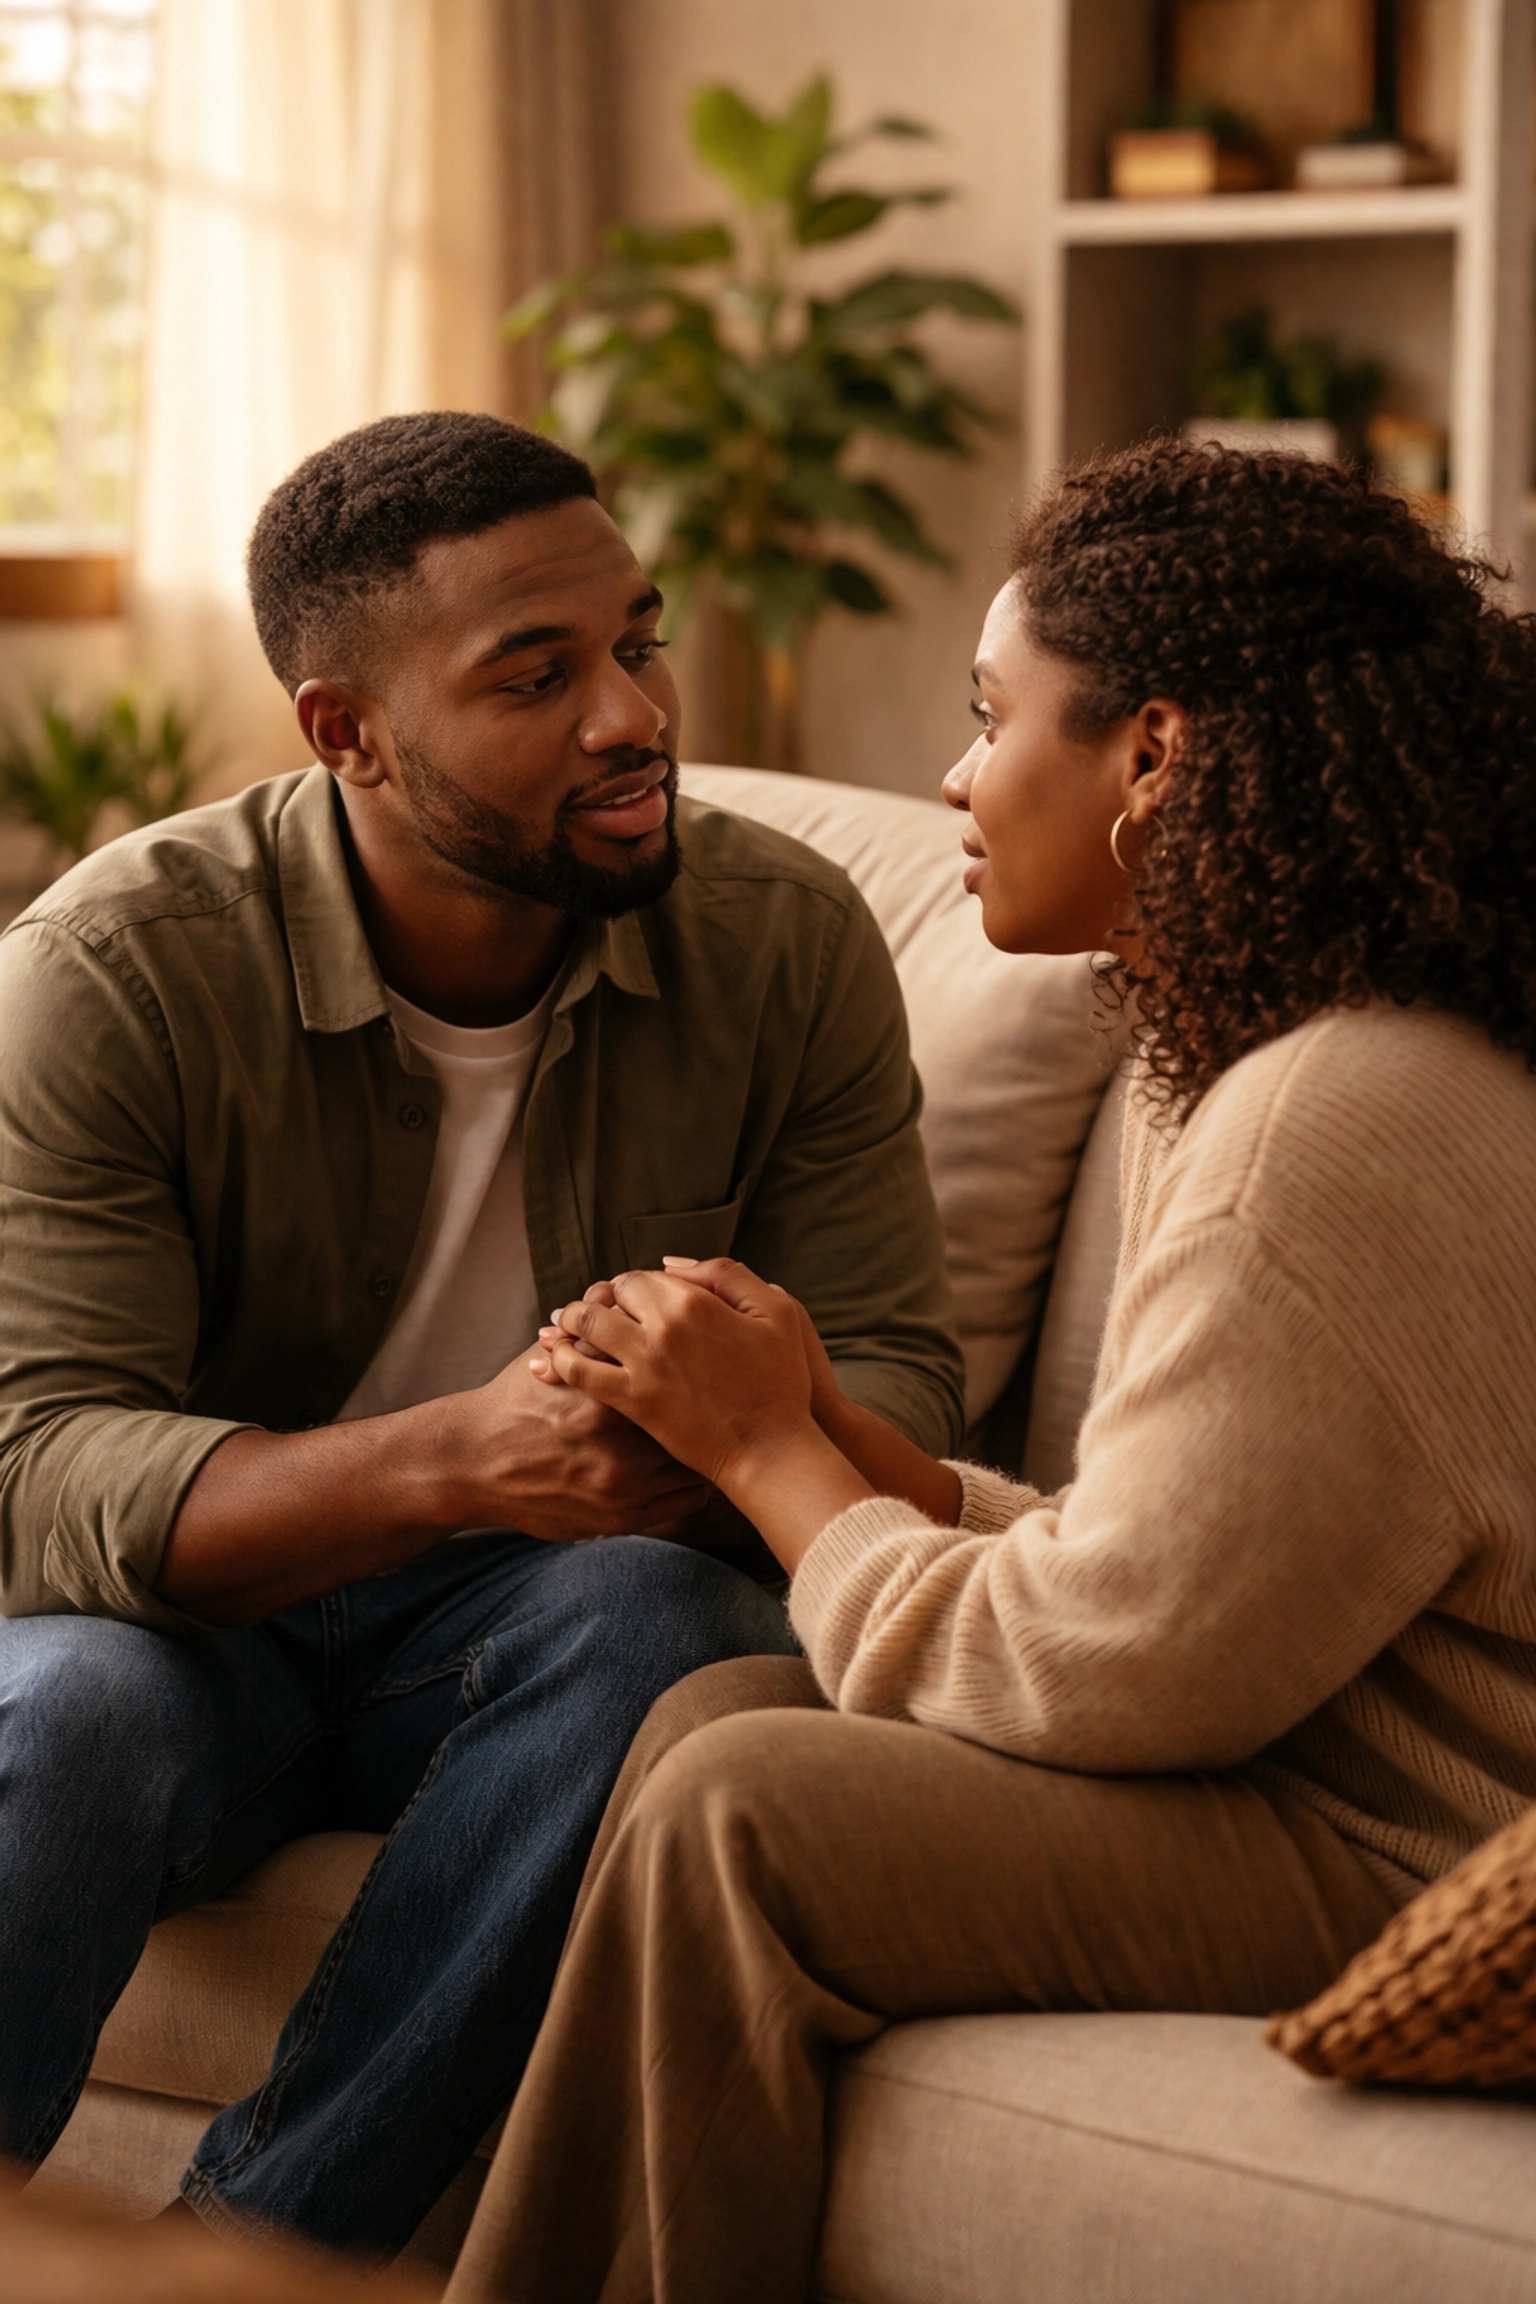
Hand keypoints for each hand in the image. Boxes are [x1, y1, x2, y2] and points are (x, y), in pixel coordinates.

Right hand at [447, 1347, 715, 1540]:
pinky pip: (683, 1502)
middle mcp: (617, 1444)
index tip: (709, 1364)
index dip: (698, 1371)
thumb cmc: (518, 1401)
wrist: (475, 1462)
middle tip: (724, 1399)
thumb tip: (627, 1299)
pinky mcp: (620, 1518)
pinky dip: (693, 1483)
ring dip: (705, 1449)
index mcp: (605, 1396)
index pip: (676, 1378)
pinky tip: (693, 1465)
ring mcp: (621, 1486)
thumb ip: (596, 1336)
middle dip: (708, 1410)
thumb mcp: (552, 1355)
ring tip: (713, 1431)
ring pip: (694, 1466)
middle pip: (692, 1423)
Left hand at [535, 1259, 849, 1436]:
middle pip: (610, 1296)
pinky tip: (550, 1362)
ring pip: (586, 1325)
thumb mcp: (778, 1311)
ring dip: (570, 1321)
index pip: (642, 1276)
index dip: (632, 1284)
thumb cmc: (781, 1381)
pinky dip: (560, 1361)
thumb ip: (727, 1275)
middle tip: (592, 1308)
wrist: (770, 1449)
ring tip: (560, 1326)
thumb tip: (671, 1263)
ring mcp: (643, 1365)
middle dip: (600, 1299)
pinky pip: (581, 1372)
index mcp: (695, 1302)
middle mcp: (662, 1327)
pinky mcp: (633, 1401)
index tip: (630, 1297)